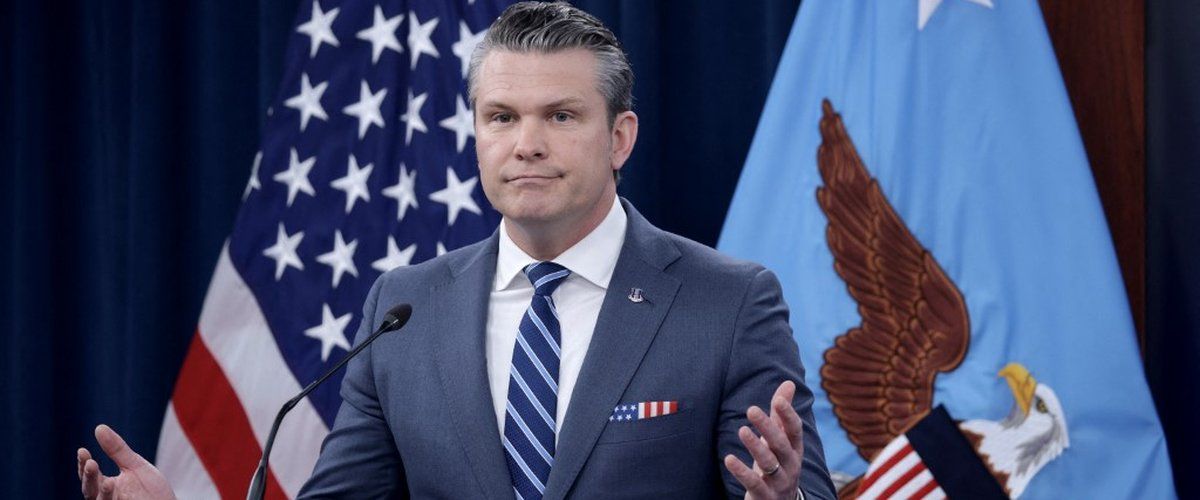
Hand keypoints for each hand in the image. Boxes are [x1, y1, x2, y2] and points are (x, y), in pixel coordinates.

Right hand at [77, 424, 175, 499]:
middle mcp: (106, 499)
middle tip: (90, 463)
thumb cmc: (152, 490)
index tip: (82, 451)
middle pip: (90, 490)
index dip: (83, 464)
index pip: (90, 476)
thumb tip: (99, 428)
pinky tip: (112, 487)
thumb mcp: (135, 466)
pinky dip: (110, 499)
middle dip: (89, 477)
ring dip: (102, 492)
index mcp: (106, 486)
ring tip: (108, 482)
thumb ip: (117, 450)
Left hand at [724, 380, 804, 499]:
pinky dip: (742, 472)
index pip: (795, 430)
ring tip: (742, 431)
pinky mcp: (765, 496)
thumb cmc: (778, 464)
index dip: (789, 415)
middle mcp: (791, 465)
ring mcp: (779, 482)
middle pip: (781, 445)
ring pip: (769, 463)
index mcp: (795, 449)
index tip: (778, 400)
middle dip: (768, 427)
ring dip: (755, 446)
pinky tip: (729, 459)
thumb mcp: (780, 440)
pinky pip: (754, 484)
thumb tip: (789, 383)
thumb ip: (781, 414)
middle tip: (751, 409)